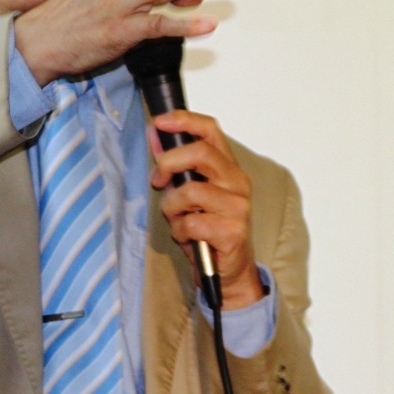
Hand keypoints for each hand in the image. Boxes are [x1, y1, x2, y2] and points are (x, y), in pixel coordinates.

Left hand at [149, 110, 264, 310]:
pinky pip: (190, 223)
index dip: (184, 120)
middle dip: (168, 162)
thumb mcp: (189, 194)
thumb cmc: (207, 229)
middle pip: (200, 153)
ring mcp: (238, 207)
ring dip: (171, 207)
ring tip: (176, 219)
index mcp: (228, 167)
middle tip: (157, 179)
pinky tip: (186, 238)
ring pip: (189, 191)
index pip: (210, 130)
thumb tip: (154, 135)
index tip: (159, 122)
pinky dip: (179, 231)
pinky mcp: (233, 232)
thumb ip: (175, 166)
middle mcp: (238, 182)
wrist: (229, 273)